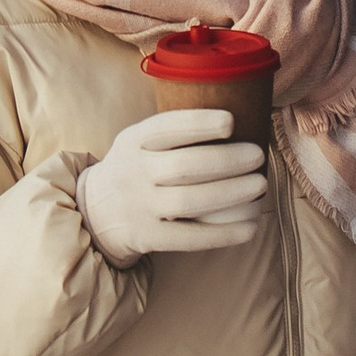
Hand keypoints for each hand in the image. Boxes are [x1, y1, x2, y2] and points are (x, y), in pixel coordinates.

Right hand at [77, 107, 269, 264]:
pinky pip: (189, 238)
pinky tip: (250, 226)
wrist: (96, 211)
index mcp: (132, 141)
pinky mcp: (147, 238)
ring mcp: (139, 207)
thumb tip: (237, 118)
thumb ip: (173, 133)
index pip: (165, 128)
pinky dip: (223, 234)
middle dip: (226, 160)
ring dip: (230, 193)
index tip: (231, 122)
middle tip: (258, 155)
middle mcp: (133, 172)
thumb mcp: (138, 141)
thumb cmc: (135, 168)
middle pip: (184, 166)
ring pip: (189, 201)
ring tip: (260, 184)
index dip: (199, 124)